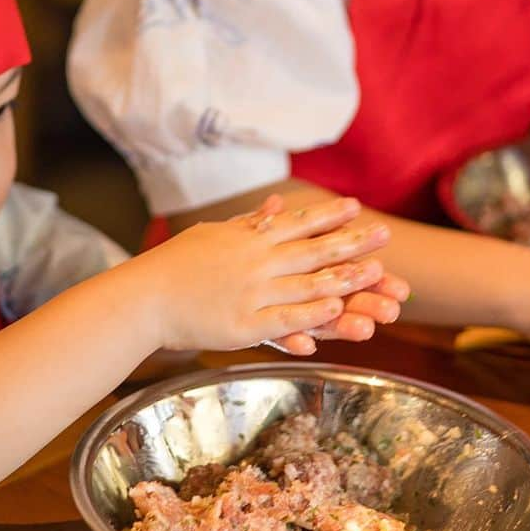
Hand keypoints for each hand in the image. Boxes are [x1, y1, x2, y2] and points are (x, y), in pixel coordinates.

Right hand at [138, 195, 389, 352]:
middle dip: (351, 242)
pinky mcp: (243, 326)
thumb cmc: (176, 264)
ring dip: (344, 278)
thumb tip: (277, 204)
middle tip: (384, 233)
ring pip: (306, 284)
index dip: (328, 216)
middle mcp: (255, 263)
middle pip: (311, 250)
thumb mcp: (214, 234)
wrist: (145, 298)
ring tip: (375, 272)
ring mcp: (251, 293)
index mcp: (249, 240)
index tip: (356, 208)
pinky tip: (337, 310)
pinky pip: (285, 319)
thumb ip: (250, 222)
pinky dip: (312, 315)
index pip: (296, 224)